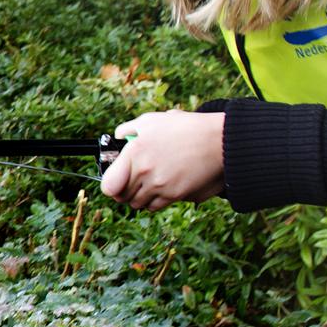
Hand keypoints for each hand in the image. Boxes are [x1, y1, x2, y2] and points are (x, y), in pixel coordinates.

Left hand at [100, 110, 225, 211]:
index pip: (109, 186)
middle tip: (129, 183)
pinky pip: (155, 206)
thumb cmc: (185, 127)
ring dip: (139, 196)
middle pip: (122, 198)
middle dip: (123, 191)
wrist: (218, 140)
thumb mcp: (151, 120)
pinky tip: (159, 189)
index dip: (110, 185)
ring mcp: (160, 186)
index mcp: (134, 153)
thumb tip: (118, 137)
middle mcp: (145, 173)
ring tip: (146, 184)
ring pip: (138, 204)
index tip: (114, 180)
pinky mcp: (175, 195)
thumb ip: (128, 129)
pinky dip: (154, 201)